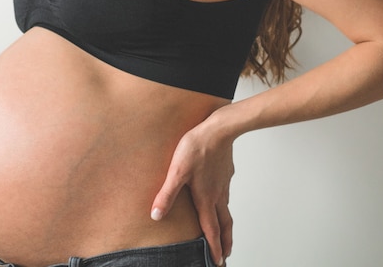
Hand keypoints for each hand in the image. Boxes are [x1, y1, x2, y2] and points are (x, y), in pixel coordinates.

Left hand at [151, 116, 234, 265]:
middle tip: (226, 255)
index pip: (211, 229)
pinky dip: (224, 206)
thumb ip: (167, 194)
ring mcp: (223, 183)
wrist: (218, 129)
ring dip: (226, 225)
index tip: (218, 261)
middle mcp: (217, 194)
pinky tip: (219, 199)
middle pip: (224, 224)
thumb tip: (156, 216)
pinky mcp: (225, 173)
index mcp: (206, 198)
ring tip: (224, 232)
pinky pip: (226, 194)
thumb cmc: (197, 147)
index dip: (214, 247)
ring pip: (226, 210)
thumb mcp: (176, 171)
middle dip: (225, 242)